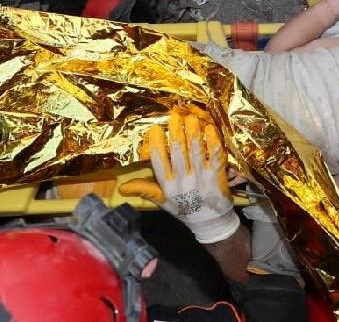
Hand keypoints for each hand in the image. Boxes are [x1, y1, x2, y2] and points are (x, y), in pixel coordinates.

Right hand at [119, 109, 239, 243]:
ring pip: (195, 152)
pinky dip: (212, 144)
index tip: (155, 129)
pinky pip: (214, 159)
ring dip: (192, 133)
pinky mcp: (217, 181)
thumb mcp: (162, 202)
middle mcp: (182, 183)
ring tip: (191, 118)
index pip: (158, 162)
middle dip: (175, 132)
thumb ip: (145, 190)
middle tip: (175, 115)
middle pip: (177, 153)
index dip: (156, 144)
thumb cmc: (185, 209)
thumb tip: (122, 187)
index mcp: (167, 187)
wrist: (211, 223)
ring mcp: (200, 181)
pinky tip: (210, 131)